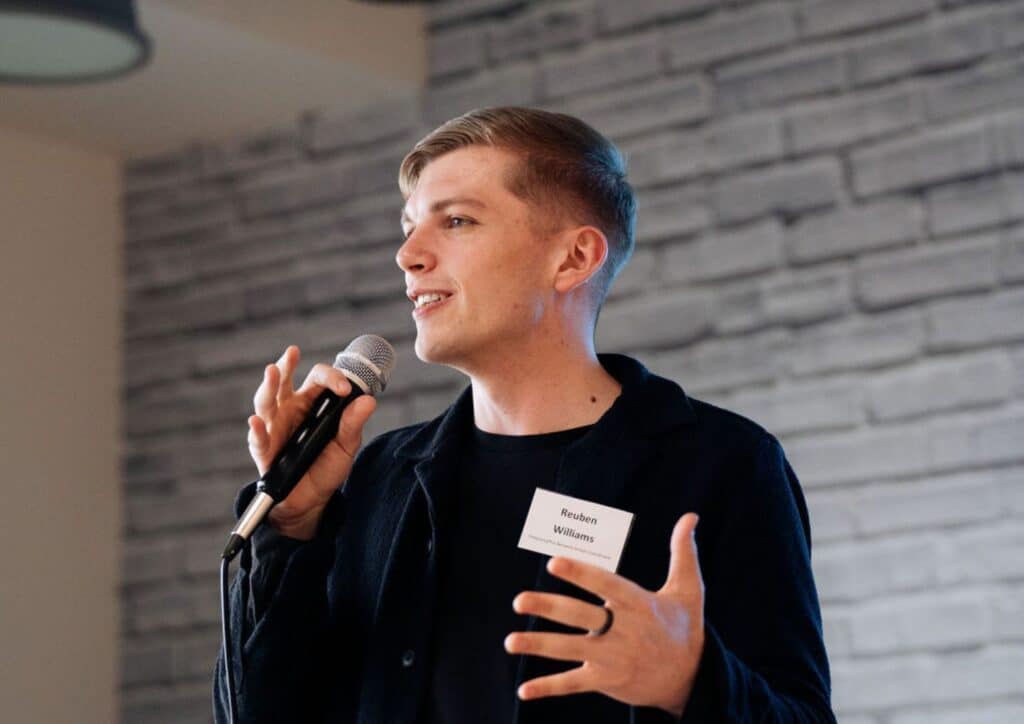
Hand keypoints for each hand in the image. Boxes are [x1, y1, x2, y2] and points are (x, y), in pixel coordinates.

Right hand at [247, 345, 376, 538]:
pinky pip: (258, 439)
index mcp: (311, 404)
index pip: (319, 380)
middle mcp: (289, 410)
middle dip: (286, 366)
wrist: (311, 501)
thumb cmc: (326, 467)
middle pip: (284, 383)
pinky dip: (256, 430)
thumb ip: (352, 424)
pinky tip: (256, 421)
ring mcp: (274, 428)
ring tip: (272, 371)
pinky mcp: (264, 451)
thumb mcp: (345, 446)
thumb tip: (368, 400)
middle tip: (292, 353)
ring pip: (266, 403)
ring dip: (269, 387)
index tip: (344, 389)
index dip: (331, 379)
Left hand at [505, 513, 704, 716]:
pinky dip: (548, 687)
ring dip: (539, 646)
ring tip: (510, 641)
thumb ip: (683, 552)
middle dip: (549, 608)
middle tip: (519, 600)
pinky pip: (573, 684)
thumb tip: (690, 516)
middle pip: (581, 617)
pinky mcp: (606, 680)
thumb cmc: (685, 627)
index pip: (605, 585)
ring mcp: (613, 658)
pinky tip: (523, 689)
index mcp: (639, 604)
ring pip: (570, 650)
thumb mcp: (689, 590)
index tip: (554, 561)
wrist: (691, 678)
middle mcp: (623, 631)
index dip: (580, 573)